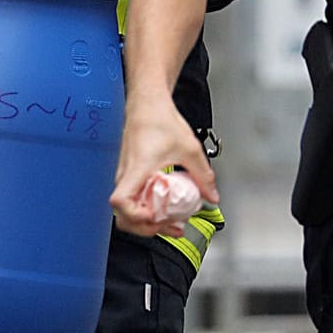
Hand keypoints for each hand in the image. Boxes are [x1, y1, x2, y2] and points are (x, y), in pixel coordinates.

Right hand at [109, 91, 216, 236]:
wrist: (148, 104)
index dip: (136, 216)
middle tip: (169, 226)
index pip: (120, 201)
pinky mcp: (129, 175)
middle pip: (122, 216)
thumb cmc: (160, 120)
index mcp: (138, 169)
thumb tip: (212, 196)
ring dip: (146, 222)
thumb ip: (203, 175)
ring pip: (127, 211)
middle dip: (145, 228)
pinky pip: (132, 200)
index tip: (155, 217)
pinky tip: (163, 208)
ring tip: (168, 223)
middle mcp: (126, 175)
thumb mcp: (190, 149)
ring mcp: (125, 176)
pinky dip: (146, 209)